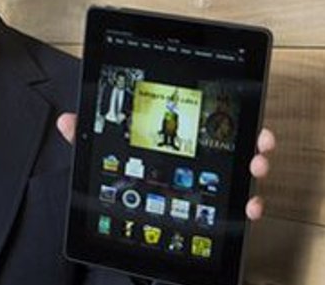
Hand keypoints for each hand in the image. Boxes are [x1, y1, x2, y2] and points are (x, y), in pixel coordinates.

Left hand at [55, 113, 275, 220]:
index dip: (221, 111)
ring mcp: (211, 182)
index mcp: (177, 139)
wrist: (125, 218)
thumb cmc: (123, 177)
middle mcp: (200, 159)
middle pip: (232, 142)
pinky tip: (249, 205)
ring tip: (257, 164)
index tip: (234, 106)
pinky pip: (238, 205)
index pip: (202, 119)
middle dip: (250, 136)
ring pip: (242, 169)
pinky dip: (250, 204)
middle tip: (257, 138)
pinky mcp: (216, 208)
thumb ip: (89, 136)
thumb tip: (66, 120)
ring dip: (256, 165)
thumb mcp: (106, 153)